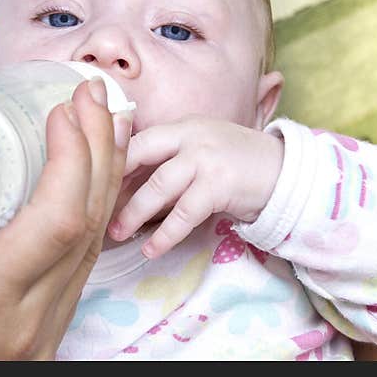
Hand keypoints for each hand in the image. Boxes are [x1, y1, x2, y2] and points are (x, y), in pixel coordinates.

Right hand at [0, 78, 131, 358]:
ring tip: (103, 126)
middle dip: (100, 151)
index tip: (64, 108)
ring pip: (91, 250)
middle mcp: (22, 323)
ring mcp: (38, 339)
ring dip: (103, 181)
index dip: (74, 155)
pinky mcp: (40, 345)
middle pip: (87, 227)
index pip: (55, 219)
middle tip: (94, 95)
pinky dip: (89, 219)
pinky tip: (86, 188)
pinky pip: (79, 274)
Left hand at [107, 116, 284, 258]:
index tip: (89, 179)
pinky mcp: (219, 185)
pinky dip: (165, 234)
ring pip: (158, 186)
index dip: (110, 158)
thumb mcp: (203, 147)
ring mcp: (205, 159)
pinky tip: (151, 249)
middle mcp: (191, 136)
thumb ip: (171, 157)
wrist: (286, 171)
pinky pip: (184, 213)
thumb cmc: (239, 163)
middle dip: (112, 182)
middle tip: (91, 205)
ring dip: (133, 212)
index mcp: (182, 127)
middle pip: (139, 155)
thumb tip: (125, 180)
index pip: (137, 138)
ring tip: (116, 233)